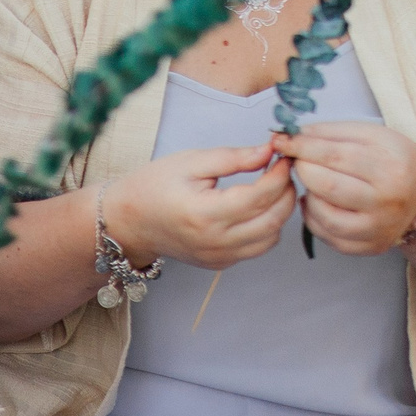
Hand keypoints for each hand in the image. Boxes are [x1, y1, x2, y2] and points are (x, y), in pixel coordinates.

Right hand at [104, 143, 294, 270]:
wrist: (129, 222)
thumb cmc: (153, 187)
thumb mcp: (190, 161)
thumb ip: (233, 157)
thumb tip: (268, 152)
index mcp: (205, 213)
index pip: (260, 195)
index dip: (279, 174)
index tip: (283, 156)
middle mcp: (215, 241)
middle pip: (274, 219)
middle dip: (286, 191)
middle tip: (283, 169)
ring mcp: (220, 257)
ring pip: (272, 237)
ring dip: (280, 211)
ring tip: (272, 187)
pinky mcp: (222, 263)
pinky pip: (258, 247)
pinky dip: (267, 227)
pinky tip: (258, 207)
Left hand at [270, 122, 415, 255]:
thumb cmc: (392, 158)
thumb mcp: (370, 134)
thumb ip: (330, 133)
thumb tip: (291, 136)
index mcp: (389, 168)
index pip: (333, 156)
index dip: (301, 147)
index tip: (281, 140)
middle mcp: (387, 202)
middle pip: (325, 185)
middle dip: (302, 169)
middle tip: (299, 161)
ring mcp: (379, 228)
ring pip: (322, 214)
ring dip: (307, 195)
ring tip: (314, 182)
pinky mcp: (370, 247)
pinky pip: (327, 235)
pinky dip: (313, 217)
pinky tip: (318, 202)